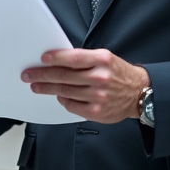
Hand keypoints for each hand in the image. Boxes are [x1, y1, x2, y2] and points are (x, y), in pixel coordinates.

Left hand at [22, 48, 148, 123]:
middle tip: (29, 74)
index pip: (73, 58)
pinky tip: (58, 96)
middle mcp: (100, 78)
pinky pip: (72, 105)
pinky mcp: (97, 111)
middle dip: (43, 75)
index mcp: (102, 60)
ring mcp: (98, 96)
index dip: (55, 58)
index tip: (42, 59)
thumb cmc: (119, 74)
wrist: (140, 93)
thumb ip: (84, 59)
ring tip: (36, 86)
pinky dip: (62, 100)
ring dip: (47, 88)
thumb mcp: (105, 58)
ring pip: (65, 91)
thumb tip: (58, 60)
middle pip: (64, 76)